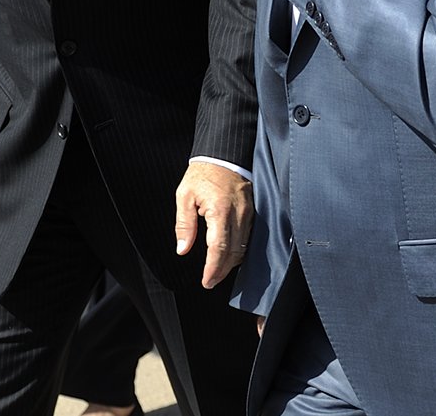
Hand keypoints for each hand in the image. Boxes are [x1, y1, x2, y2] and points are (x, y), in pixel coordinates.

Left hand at [174, 162, 255, 289]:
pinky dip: (239, 250)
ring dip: (231, 262)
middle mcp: (238, 213)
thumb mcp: (185, 196)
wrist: (224, 154)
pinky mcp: (253, 210)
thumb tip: (182, 248)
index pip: (219, 248)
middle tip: (210, 281)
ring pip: (243, 246)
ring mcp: (249, 212)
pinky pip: (248, 236)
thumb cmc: (202, 173)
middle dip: (222, 270)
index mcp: (220, 210)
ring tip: (218, 271)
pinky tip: (230, 255)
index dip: (213, 268)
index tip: (207, 281)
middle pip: (234, 252)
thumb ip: (184, 224)